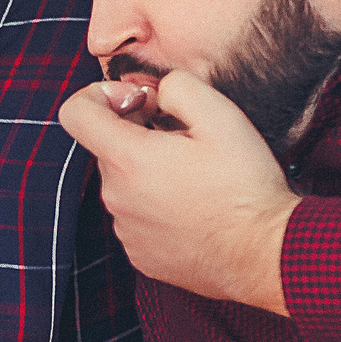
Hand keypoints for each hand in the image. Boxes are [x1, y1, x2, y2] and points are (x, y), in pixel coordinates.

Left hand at [57, 69, 297, 313]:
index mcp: (128, 159)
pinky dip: (157, 205)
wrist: (265, 253)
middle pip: (107, 148)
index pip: (75, 113)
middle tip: (185, 138)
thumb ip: (179, 87)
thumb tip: (157, 91)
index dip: (99, 95)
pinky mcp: (139, 254)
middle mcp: (116, 197)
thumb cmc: (245, 187)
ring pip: (124, 183)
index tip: (136, 101)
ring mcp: (125, 229)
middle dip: (138, 133)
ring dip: (150, 171)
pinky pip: (137, 217)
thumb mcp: (221, 116)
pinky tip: (195, 207)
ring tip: (196, 176)